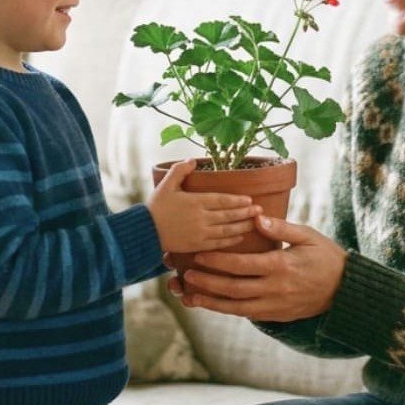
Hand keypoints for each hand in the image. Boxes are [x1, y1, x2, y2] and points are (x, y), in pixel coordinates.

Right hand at [147, 159, 261, 252]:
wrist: (144, 231)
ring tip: (255, 222)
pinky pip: (218, 243)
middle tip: (259, 210)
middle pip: (228, 215)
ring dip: (242, 226)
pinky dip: (231, 240)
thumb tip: (193, 160)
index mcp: (195, 202)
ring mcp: (200, 233)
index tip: (250, 200)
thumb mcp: (166, 184)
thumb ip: (179, 170)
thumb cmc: (155, 207)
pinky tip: (240, 237)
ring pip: (227, 230)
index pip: (222, 200)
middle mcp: (200, 218)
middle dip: (245, 212)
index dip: (237, 200)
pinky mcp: (197, 245)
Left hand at [171, 215, 347, 321]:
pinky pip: (246, 314)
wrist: (345, 290)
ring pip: (236, 307)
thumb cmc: (326, 257)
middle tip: (185, 276)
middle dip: (207, 283)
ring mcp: (275, 306)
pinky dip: (227, 310)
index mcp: (281, 266)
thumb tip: (257, 218)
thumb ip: (281, 228)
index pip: (241, 265)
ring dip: (211, 302)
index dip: (217, 261)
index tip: (198, 255)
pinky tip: (212, 305)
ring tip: (190, 296)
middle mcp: (275, 289)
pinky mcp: (276, 316)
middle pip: (233, 289)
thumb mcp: (308, 236)